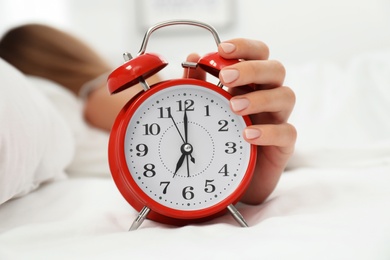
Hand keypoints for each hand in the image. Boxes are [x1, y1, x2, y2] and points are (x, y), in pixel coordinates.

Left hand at [183, 39, 296, 204]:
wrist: (230, 181)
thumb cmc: (220, 140)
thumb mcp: (207, 110)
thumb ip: (200, 85)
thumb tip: (193, 57)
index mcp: (250, 85)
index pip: (257, 55)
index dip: (244, 47)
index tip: (222, 49)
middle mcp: (267, 97)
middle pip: (275, 69)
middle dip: (251, 69)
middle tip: (227, 77)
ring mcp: (278, 120)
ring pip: (286, 96)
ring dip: (260, 98)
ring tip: (234, 107)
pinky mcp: (284, 145)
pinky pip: (287, 132)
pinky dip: (268, 131)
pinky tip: (248, 135)